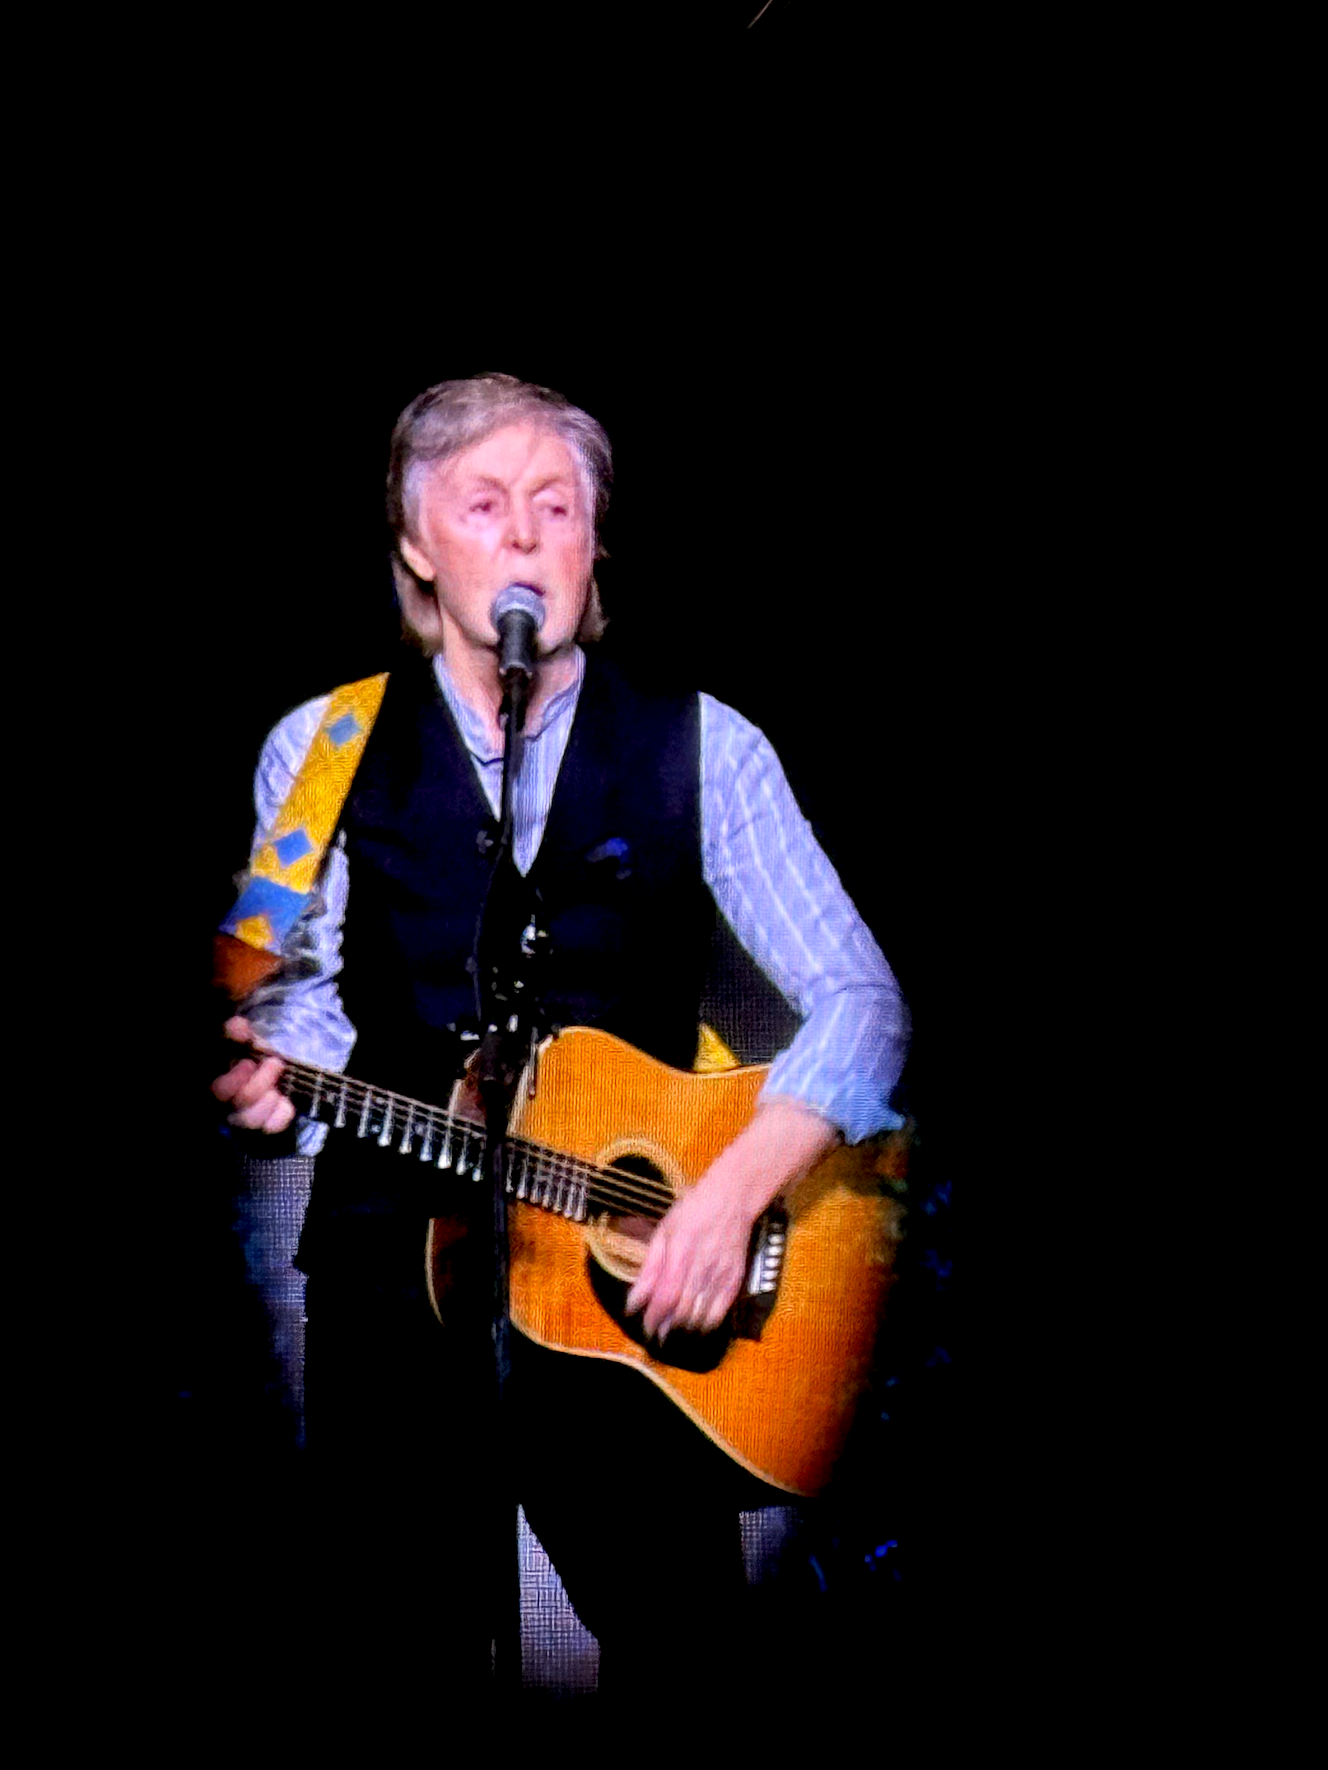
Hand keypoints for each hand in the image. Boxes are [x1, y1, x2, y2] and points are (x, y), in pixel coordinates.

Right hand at [211, 1016, 294, 1133]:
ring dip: (270, 1098)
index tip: (249, 1063)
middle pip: (241, 1103)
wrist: (260, 1066)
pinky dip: (282, 1112)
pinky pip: (272, 1126)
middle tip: (275, 1063)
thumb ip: (234, 1031)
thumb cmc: (242, 1053)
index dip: (234, 1081)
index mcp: (216, 1086)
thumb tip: (239, 1027)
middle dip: (261, 1082)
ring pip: (253, 1119)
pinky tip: (283, 1098)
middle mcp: (225, 1106)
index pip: (219, 1092)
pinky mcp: (263, 1126)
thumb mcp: (237, 1039)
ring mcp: (243, 1119)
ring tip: (279, 1082)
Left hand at [624, 1174, 754, 1340]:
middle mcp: (701, 1268)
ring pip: (699, 1317)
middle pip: (681, 1311)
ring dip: (683, 1327)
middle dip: (665, 1326)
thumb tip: (635, 1299)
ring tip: (673, 1326)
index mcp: (680, 1253)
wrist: (731, 1200)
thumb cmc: (692, 1211)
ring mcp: (720, 1276)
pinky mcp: (735, 1281)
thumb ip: (650, 1267)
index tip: (644, 1325)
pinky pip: (719, 1313)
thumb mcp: (664, 1231)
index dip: (653, 1317)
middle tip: (656, 1330)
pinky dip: (705, 1324)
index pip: (665, 1297)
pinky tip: (695, 1322)